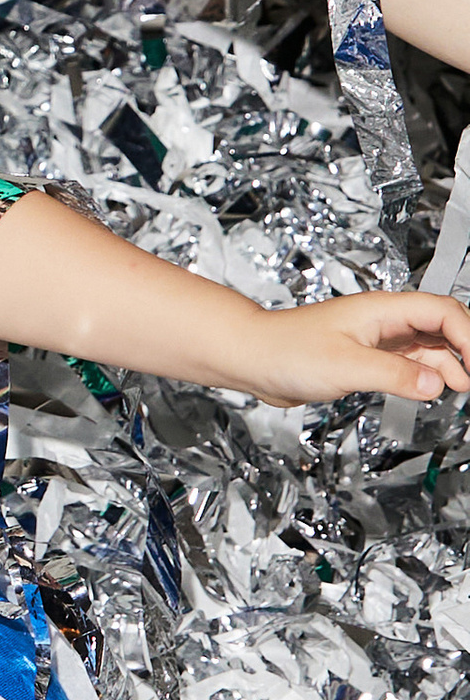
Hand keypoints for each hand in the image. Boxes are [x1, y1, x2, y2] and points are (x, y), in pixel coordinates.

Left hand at [234, 288, 469, 405]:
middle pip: (443, 325)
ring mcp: (377, 339)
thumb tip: (436, 384)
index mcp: (383, 310)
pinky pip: (409, 363)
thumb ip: (394, 375)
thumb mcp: (346, 366)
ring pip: (429, 346)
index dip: (468, 336)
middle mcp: (384, 321)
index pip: (443, 312)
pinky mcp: (366, 358)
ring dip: (450, 364)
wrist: (251, 358)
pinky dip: (427, 375)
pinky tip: (435, 389)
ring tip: (464, 387)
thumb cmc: (285, 350)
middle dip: (466, 348)